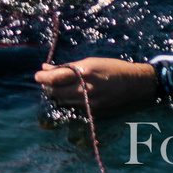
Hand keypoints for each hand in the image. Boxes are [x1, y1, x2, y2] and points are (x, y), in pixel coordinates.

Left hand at [35, 57, 158, 110]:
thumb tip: (47, 67)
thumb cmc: (112, 67)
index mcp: (84, 72)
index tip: (37, 75)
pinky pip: (74, 106)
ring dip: (56, 94)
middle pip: (56, 92)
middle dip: (47, 86)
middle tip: (44, 80)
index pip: (56, 78)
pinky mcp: (94, 110)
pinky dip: (67, 99)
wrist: (135, 83)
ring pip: (63, 101)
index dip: (43, 78)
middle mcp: (86, 88)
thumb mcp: (89, 61)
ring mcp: (90, 102)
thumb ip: (68, 66)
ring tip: (56, 86)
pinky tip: (68, 93)